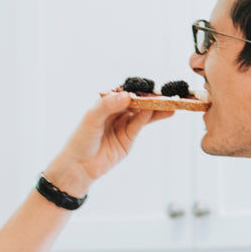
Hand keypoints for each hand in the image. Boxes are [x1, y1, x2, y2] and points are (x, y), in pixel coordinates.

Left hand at [43, 90, 171, 197]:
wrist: (79, 166)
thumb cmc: (80, 139)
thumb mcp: (91, 118)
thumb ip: (107, 106)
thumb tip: (126, 96)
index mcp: (105, 103)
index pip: (124, 92)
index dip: (137, 88)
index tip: (149, 85)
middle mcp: (116, 112)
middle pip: (136, 102)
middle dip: (150, 98)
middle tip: (166, 93)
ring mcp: (123, 125)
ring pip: (142, 113)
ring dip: (156, 107)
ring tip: (171, 103)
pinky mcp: (128, 138)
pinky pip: (141, 125)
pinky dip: (152, 117)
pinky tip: (162, 111)